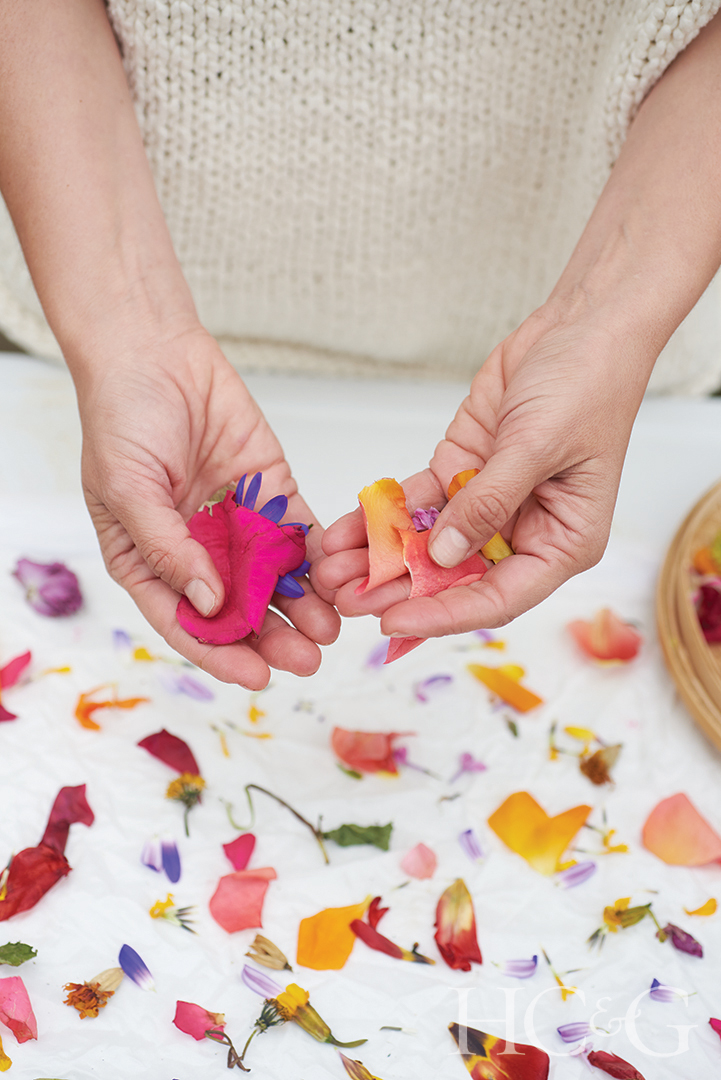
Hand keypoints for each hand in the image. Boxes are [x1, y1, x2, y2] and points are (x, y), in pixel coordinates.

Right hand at [75, 325, 339, 687]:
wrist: (154, 352)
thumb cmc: (121, 419)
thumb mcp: (127, 490)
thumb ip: (167, 548)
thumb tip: (209, 603)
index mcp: (151, 560)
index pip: (188, 621)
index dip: (221, 652)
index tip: (258, 676)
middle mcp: (197, 550)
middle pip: (239, 608)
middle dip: (273, 637)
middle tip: (309, 660)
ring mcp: (235, 522)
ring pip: (274, 577)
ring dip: (302, 606)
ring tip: (331, 629)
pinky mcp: (269, 492)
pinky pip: (295, 531)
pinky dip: (315, 556)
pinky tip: (336, 577)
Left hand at [319, 307, 650, 636]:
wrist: (580, 326)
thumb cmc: (586, 386)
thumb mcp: (536, 448)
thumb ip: (488, 504)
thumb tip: (445, 554)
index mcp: (561, 543)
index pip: (497, 598)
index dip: (443, 615)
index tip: (392, 624)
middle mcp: (524, 532)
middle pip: (455, 578)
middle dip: (398, 590)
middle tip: (344, 600)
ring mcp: (489, 503)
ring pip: (428, 543)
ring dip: (381, 557)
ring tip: (330, 571)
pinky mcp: (461, 472)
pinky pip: (417, 503)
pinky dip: (383, 516)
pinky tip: (346, 530)